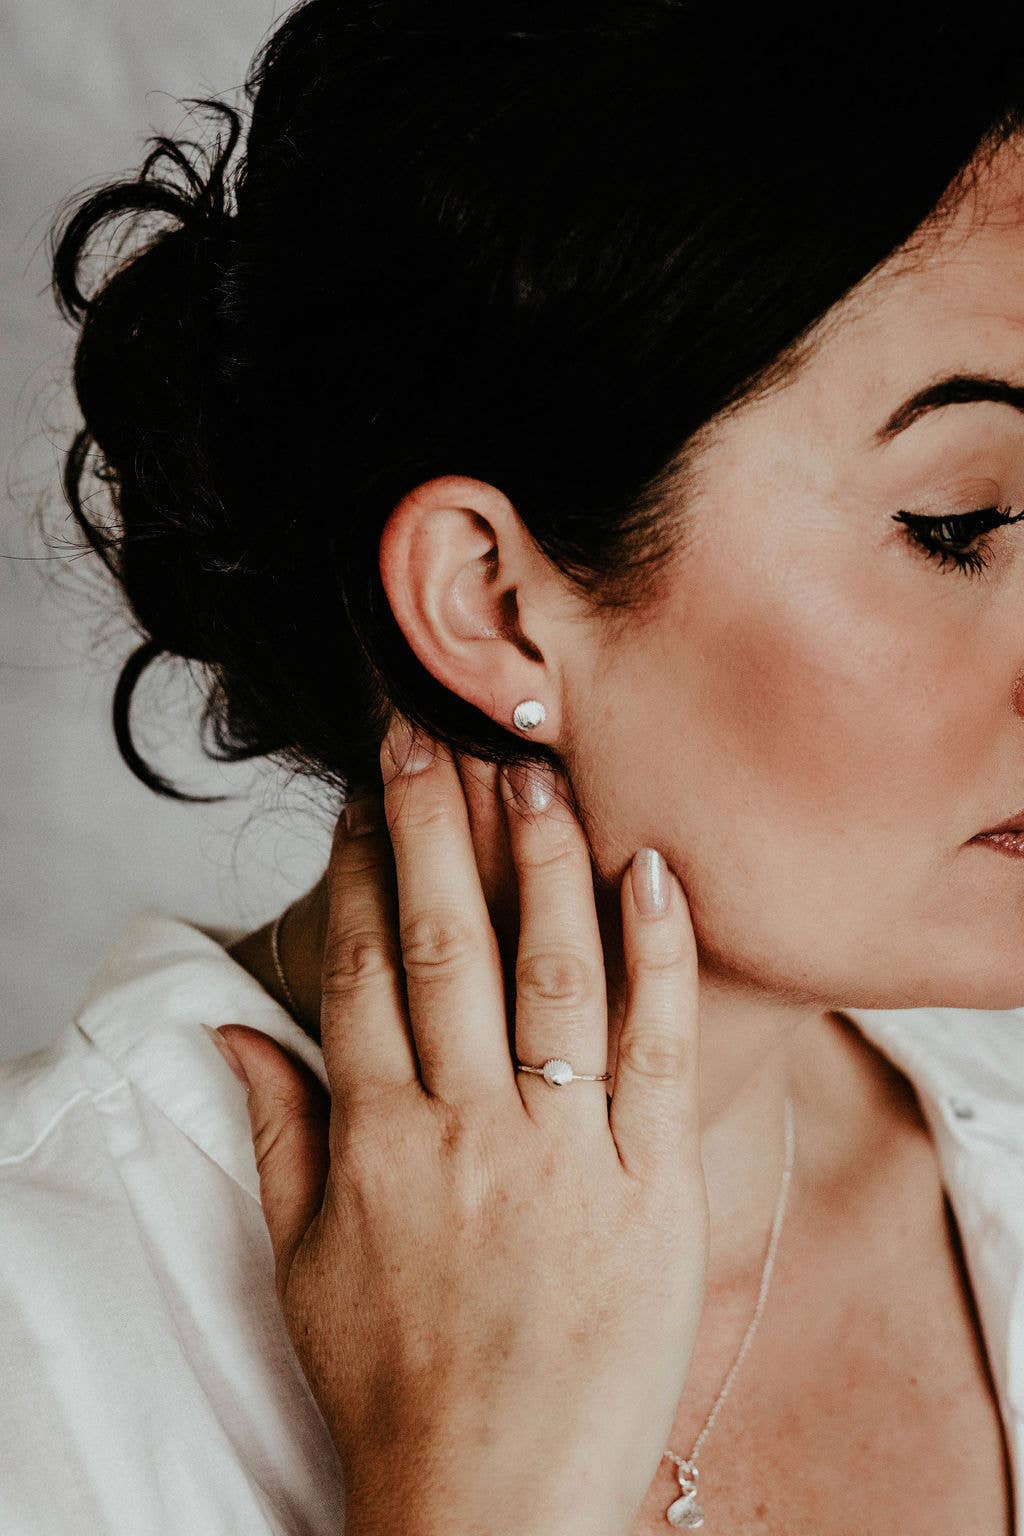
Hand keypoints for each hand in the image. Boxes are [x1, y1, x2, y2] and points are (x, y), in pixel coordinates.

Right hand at [219, 718, 707, 1535]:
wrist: (494, 1506)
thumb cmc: (393, 1384)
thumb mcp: (303, 1265)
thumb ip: (275, 1136)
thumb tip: (230, 1033)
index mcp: (375, 1142)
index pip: (358, 970)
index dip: (358, 870)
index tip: (364, 796)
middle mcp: (464, 1130)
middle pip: (441, 945)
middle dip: (431, 828)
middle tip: (428, 733)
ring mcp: (562, 1153)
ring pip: (550, 974)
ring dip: (540, 862)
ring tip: (532, 771)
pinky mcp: (650, 1186)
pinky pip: (655, 1049)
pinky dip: (657, 955)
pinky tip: (651, 871)